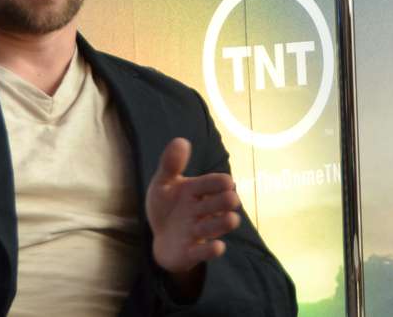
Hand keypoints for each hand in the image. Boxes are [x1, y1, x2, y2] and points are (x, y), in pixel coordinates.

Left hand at [145, 138, 240, 280]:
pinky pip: (201, 252)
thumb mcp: (162, 183)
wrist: (160, 237)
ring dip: (222, 224)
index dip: (219, 183)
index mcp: (196, 191)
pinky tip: (218, 246)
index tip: (227, 182)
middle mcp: (201, 210)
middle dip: (224, 202)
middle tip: (232, 199)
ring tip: (231, 219)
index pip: (211, 183)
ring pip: (213, 227)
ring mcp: (197, 231)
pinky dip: (210, 250)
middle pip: (216, 204)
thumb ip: (170, 164)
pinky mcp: (191, 252)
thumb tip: (181, 140)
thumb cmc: (166, 206)